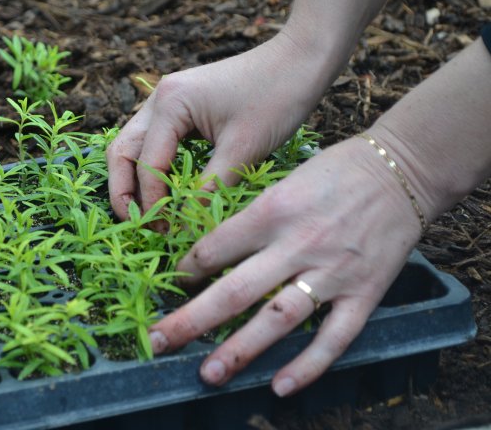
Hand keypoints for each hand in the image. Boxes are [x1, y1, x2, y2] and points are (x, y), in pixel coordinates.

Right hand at [106, 29, 337, 220]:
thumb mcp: (243, 149)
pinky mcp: (181, 107)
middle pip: (122, 152)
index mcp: (170, 104)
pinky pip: (154, 141)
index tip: (165, 234)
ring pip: (133, 147)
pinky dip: (153, 167)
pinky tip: (165, 191)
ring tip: (148, 215)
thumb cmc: (277, 97)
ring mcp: (167, 100)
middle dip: (124, 192)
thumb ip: (209, 188)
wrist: (300, 59)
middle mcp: (159, 99)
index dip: (152, 203)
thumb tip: (187, 225)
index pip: (148, 164)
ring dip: (135, 181)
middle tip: (138, 227)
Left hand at [146, 136, 423, 395]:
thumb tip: (211, 253)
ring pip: (279, 318)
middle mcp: (298, 244)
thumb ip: (250, 219)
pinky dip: (308, 365)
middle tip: (158, 343)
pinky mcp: (365, 293)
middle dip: (192, 320)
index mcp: (272, 211)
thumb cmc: (334, 171)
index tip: (172, 285)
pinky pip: (335, 337)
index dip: (186, 271)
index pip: (215, 248)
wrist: (400, 170)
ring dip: (241, 350)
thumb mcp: (282, 183)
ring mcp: (332, 272)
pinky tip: (280, 387)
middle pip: (235, 289)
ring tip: (208, 375)